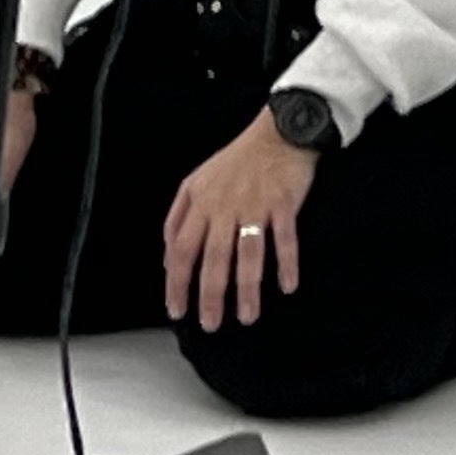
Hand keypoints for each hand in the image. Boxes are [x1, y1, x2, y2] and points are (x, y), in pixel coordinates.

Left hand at [160, 110, 319, 332]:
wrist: (279, 130)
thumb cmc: (238, 159)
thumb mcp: (197, 180)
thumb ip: (178, 216)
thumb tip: (168, 257)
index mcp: (200, 201)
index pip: (182, 249)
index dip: (177, 283)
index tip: (177, 310)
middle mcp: (225, 205)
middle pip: (213, 258)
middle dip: (210, 295)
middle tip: (211, 324)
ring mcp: (255, 204)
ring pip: (248, 254)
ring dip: (247, 289)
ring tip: (247, 317)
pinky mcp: (283, 202)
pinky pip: (285, 239)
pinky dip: (286, 264)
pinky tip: (287, 286)